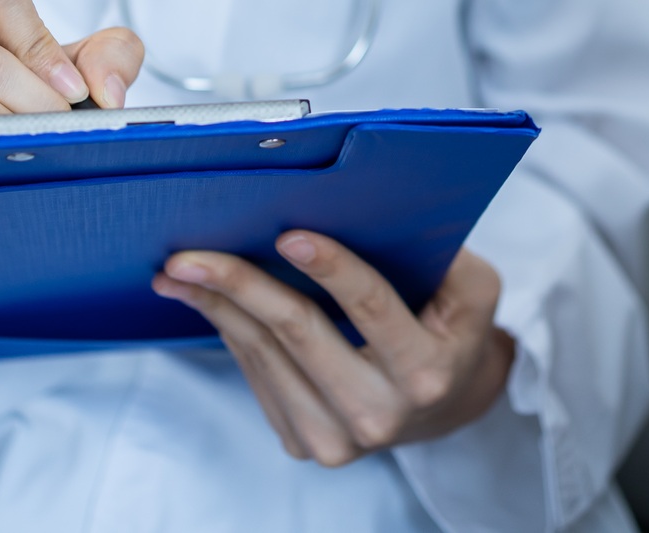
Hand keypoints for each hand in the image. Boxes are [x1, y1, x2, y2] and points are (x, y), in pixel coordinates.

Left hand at [153, 235, 514, 466]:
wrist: (445, 403)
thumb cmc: (453, 329)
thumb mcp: (471, 288)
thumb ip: (442, 254)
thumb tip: (376, 205)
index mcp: (425, 372)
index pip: (373, 310)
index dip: (333, 270)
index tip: (289, 235)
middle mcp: (379, 415)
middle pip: (299, 334)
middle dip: (241, 286)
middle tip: (191, 255)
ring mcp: (337, 438)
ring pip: (264, 355)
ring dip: (216, 307)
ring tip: (177, 271)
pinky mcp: (304, 443)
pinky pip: (256, 375)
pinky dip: (230, 330)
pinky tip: (207, 298)